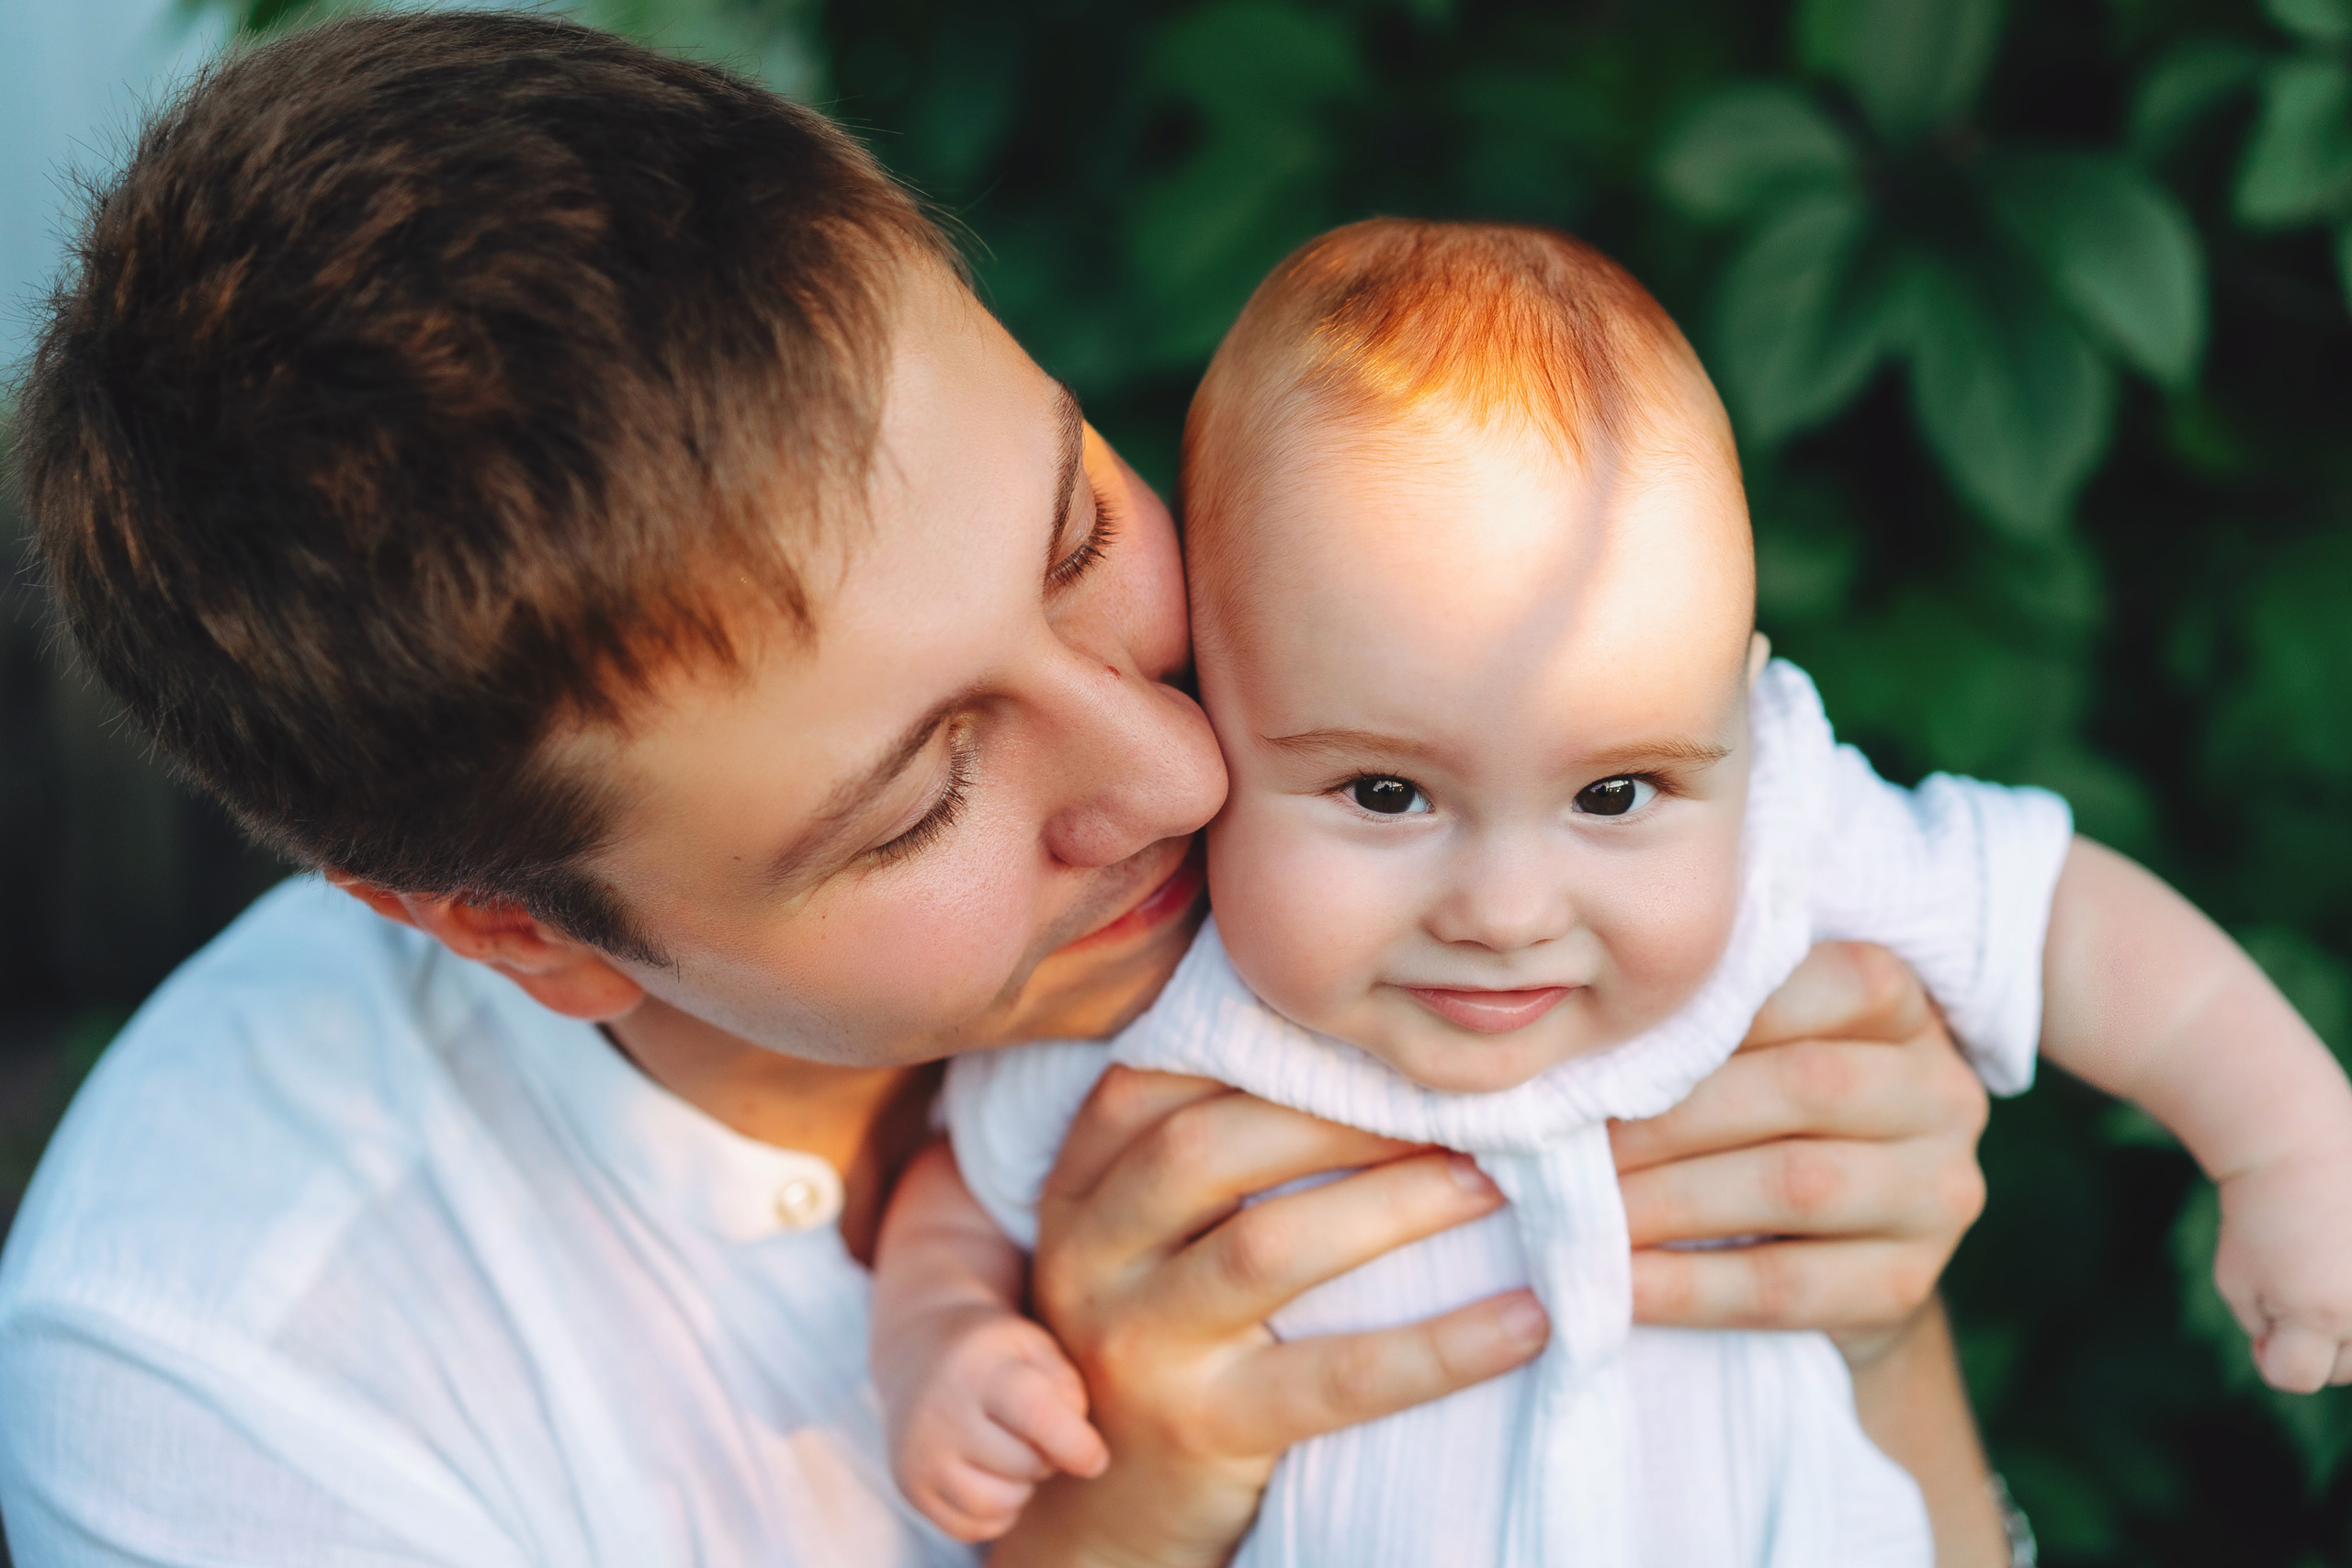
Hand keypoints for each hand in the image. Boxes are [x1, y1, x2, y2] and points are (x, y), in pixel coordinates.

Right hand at [886, 1303, 1107, 1541]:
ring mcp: (918, 1454)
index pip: (1035, 1415)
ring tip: (1014, 1454)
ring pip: (998, 1504)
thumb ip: (1068, 1391)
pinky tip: (994, 1477)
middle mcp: (939, 1413)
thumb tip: (1083, 1456)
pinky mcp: (910, 1487)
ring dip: (1021, 1487)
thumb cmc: (994, 1353)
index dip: (1076, 1444)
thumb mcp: (1035, 1347)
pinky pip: (972, 1527)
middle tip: (1036, 1434)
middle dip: (1046, 1457)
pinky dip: (995, 1513)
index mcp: (977, 1368)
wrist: (917, 1353)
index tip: (1097, 1458)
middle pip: (1024, 1464)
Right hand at [992, 1067, 1548, 1567]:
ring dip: (1394, 1205)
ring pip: (1267, 1248)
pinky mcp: (1201, 1429)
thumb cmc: (1169, 1343)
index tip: (1365, 1035)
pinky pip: (1337, 1378)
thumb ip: (1204, 1154)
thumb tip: (1358, 1051)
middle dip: (1337, 1112)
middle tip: (1451, 1101)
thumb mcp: (1147, 1242)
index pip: (1149, 1085)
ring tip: (1493, 1184)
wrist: (1113, 1517)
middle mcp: (1089, 1259)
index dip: (1255, 1048)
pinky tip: (1525, 1322)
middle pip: (1206, 1150)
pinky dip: (1442, 1347)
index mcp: (1079, 1193)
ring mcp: (1138, 1347)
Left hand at [1609, 941, 1988, 1359]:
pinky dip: (1691, 1285)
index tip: (1610, 1043)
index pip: (1830, 983)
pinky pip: (1788, 1286)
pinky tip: (1621, 1281)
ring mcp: (1938, 1194)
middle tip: (1567, 1134)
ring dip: (1671, 1197)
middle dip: (1671, 1113)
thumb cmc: (1769, 1118)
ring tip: (1583, 1205)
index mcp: (1906, 1008)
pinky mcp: (1909, 1286)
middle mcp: (1941, 1093)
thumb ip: (1709, 1025)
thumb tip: (1579, 1042)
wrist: (1841, 1257)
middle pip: (1804, 1086)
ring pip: (1797, 1183)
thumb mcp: (1760, 1052)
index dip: (1717, 1011)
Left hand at [2215, 1137, 2351, 1391]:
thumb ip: (2264, 1334)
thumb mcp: (2236, 1280)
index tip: (2266, 1305)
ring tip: (2332, 1271)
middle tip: (2301, 1277)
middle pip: (2345, 1369)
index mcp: (2318, 1314)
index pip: (2297, 1377)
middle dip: (2318, 1337)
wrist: (2303, 1147)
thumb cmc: (2261, 1215)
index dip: (2271, 1351)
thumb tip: (2291, 1362)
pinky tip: (2347, 1263)